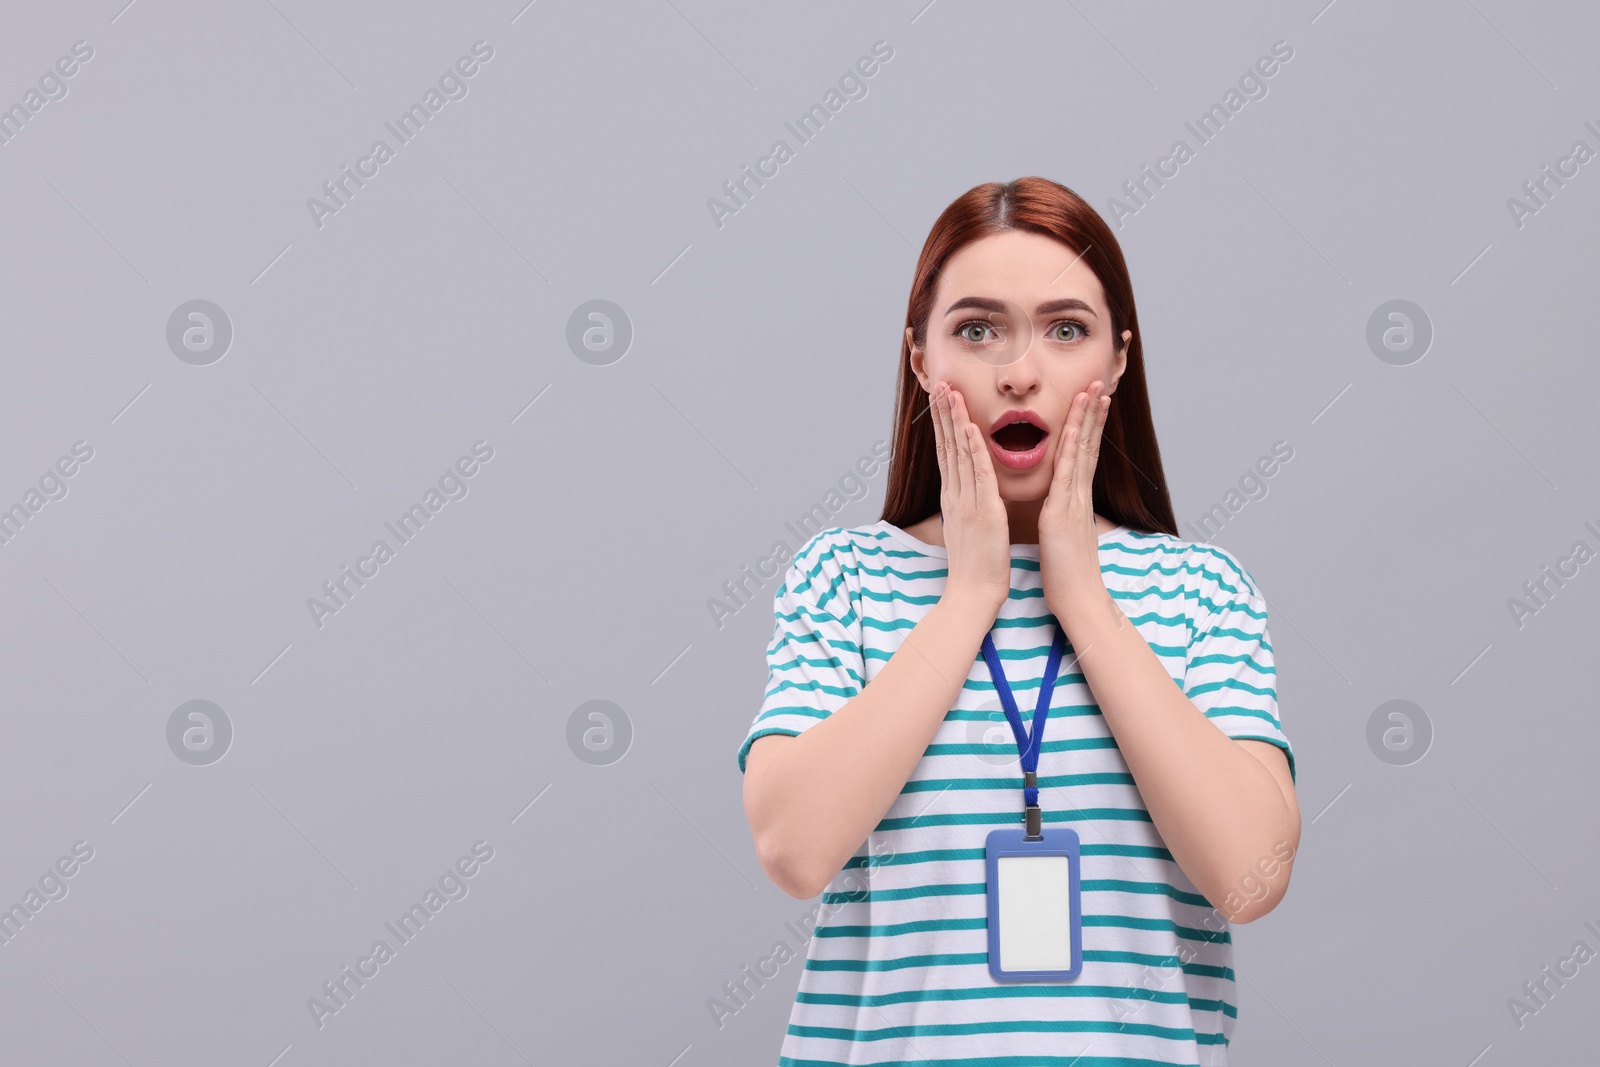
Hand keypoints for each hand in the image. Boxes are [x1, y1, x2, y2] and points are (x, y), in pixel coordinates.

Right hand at [928, 381, 1010, 613]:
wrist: (973, 595)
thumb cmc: (975, 568)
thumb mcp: (969, 530)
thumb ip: (968, 508)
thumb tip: (967, 496)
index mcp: (954, 499)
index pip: (946, 453)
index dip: (943, 424)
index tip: (941, 399)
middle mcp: (956, 495)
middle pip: (947, 446)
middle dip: (943, 413)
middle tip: (939, 384)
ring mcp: (967, 502)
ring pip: (959, 453)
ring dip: (955, 421)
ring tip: (950, 392)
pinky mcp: (984, 511)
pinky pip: (978, 474)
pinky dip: (973, 449)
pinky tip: (970, 427)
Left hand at [1039, 380, 1113, 621]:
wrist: (1078, 599)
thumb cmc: (1068, 573)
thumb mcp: (1064, 535)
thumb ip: (1066, 515)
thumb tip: (1063, 506)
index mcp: (1076, 499)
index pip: (1083, 454)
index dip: (1088, 425)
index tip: (1092, 399)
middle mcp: (1079, 495)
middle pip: (1088, 445)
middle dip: (1093, 412)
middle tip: (1099, 381)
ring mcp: (1074, 503)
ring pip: (1082, 453)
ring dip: (1086, 421)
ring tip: (1092, 390)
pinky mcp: (1063, 514)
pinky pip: (1067, 478)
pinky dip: (1071, 451)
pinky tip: (1073, 429)